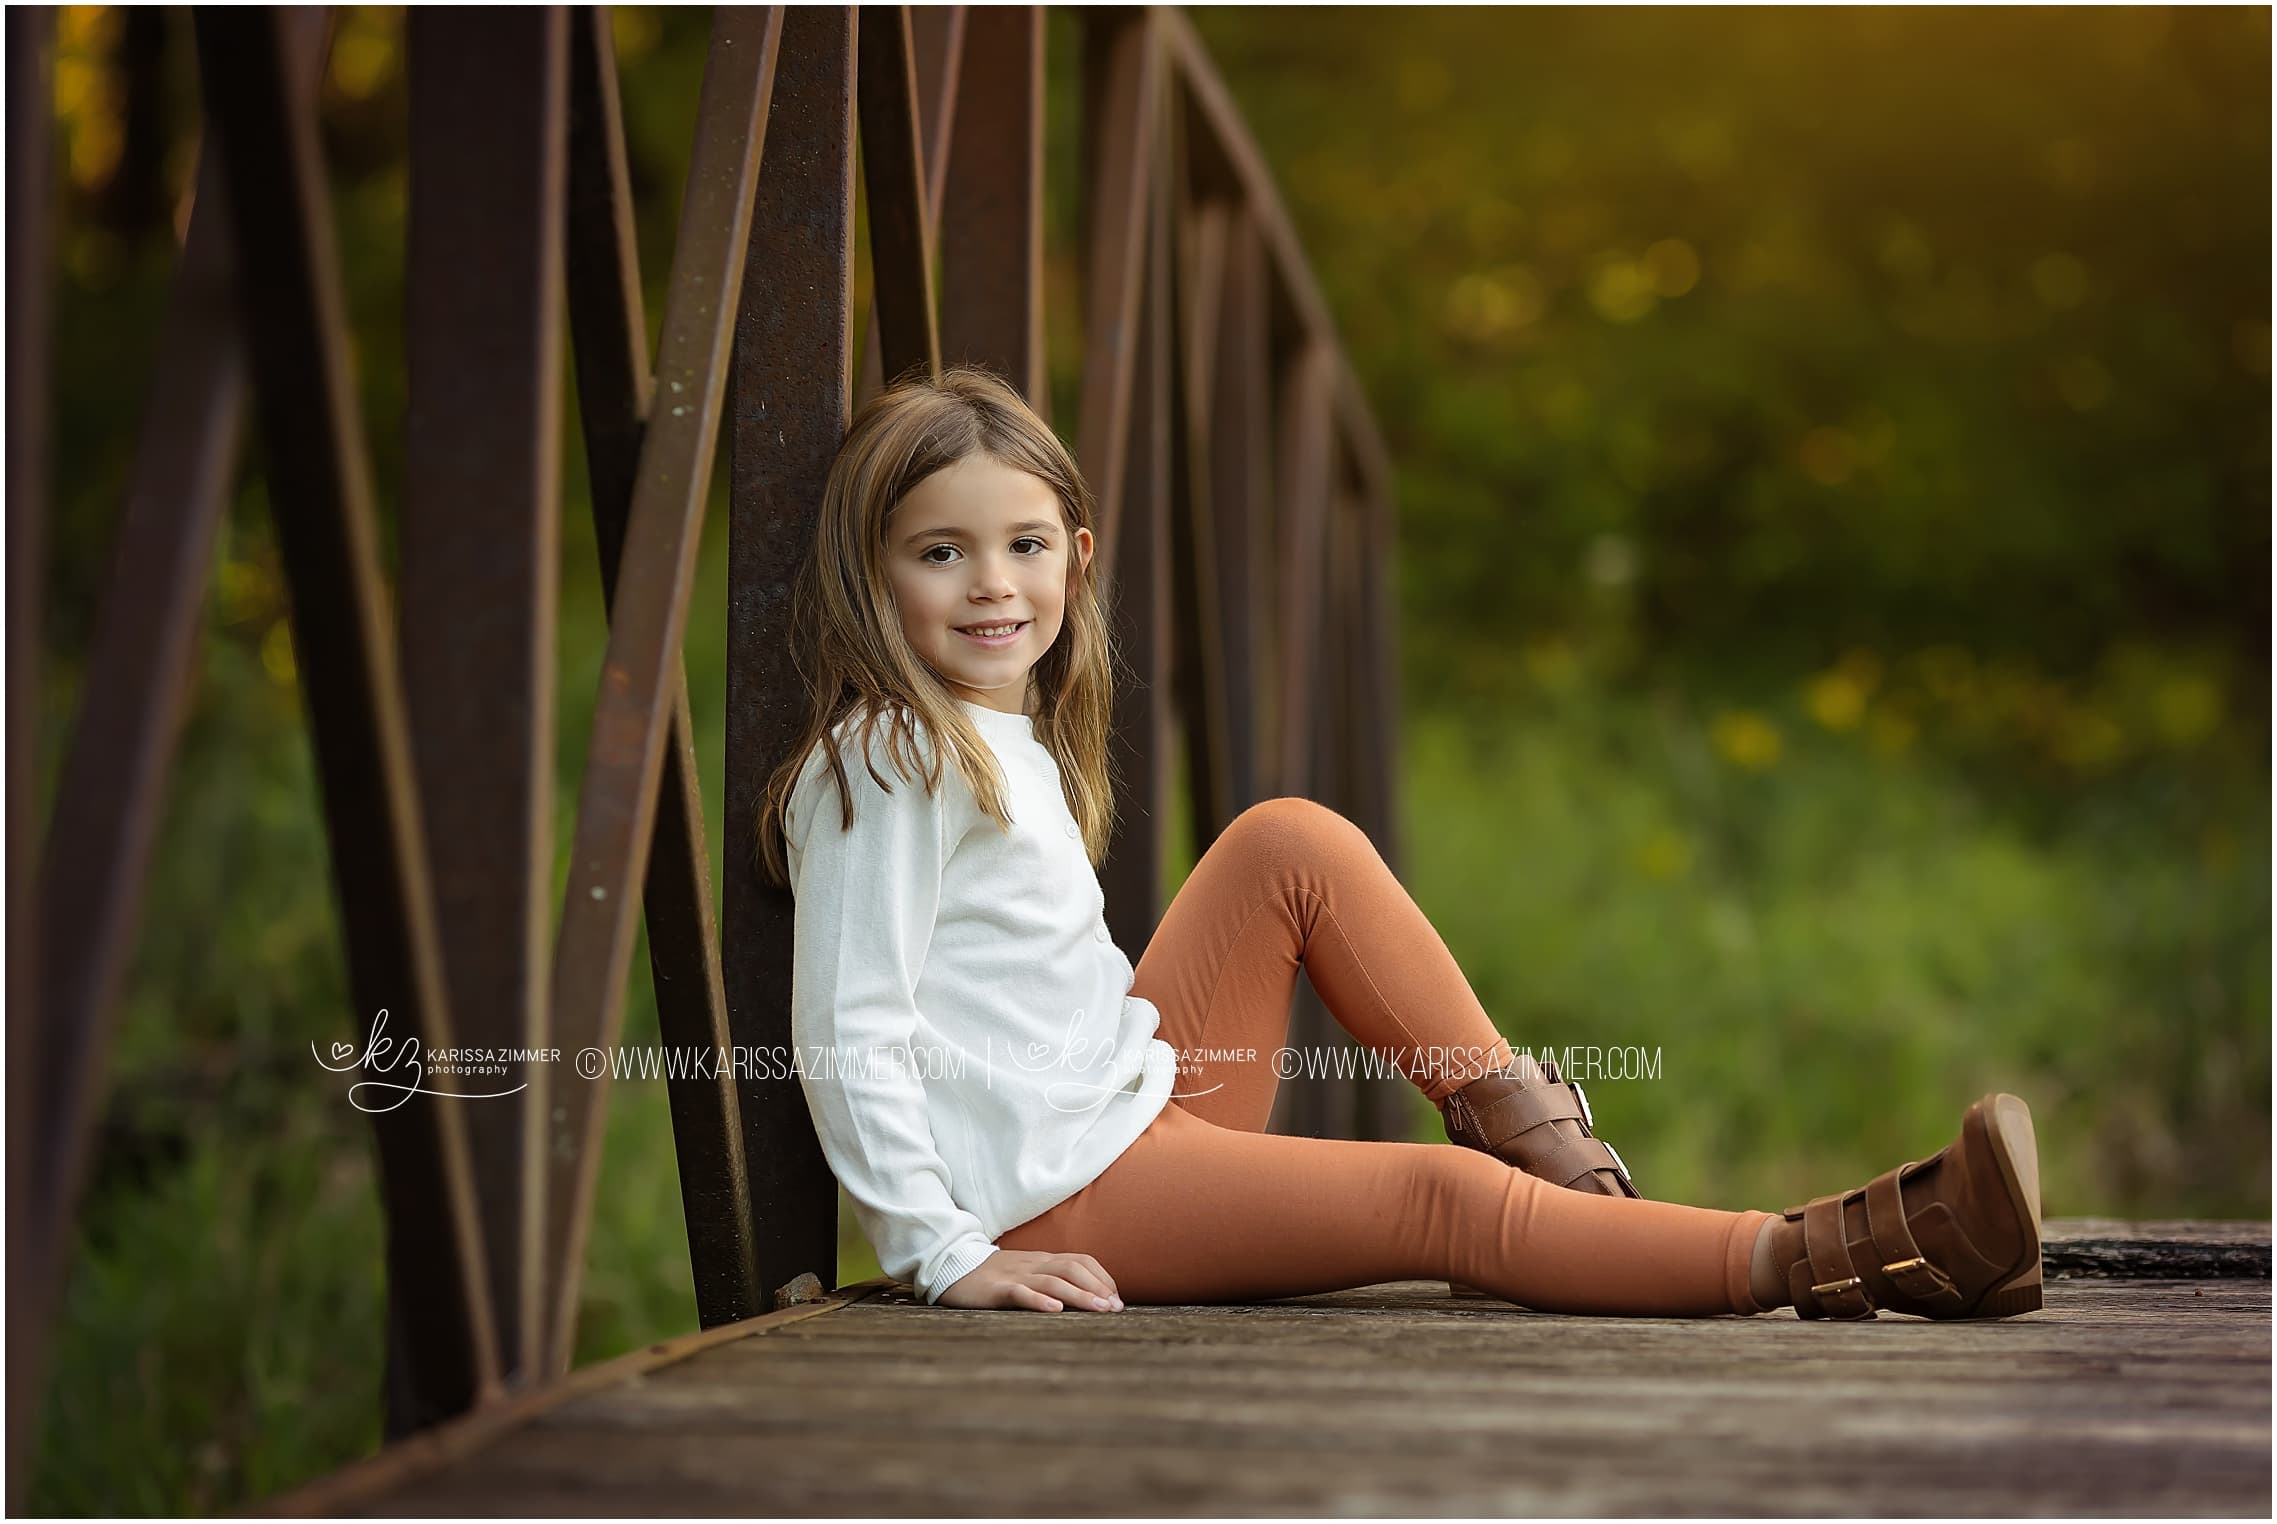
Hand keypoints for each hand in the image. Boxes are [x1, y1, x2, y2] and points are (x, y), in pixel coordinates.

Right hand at [936, 1248, 1124, 1311]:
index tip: (1117, 1299)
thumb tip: (1085, 1298)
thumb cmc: (994, 1276)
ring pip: (1053, 1281)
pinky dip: (1039, 1301)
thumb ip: (1051, 1280)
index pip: (1081, 1261)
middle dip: (1097, 1288)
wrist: (951, 1266)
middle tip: (1115, 1309)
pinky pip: (1020, 1293)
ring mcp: (1015, 1275)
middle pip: (1073, 1269)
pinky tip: (1054, 1311)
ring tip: (1098, 1309)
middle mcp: (1033, 1265)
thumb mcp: (1027, 1273)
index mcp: (1043, 1260)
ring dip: (1079, 1296)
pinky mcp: (996, 1289)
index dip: (1102, 1278)